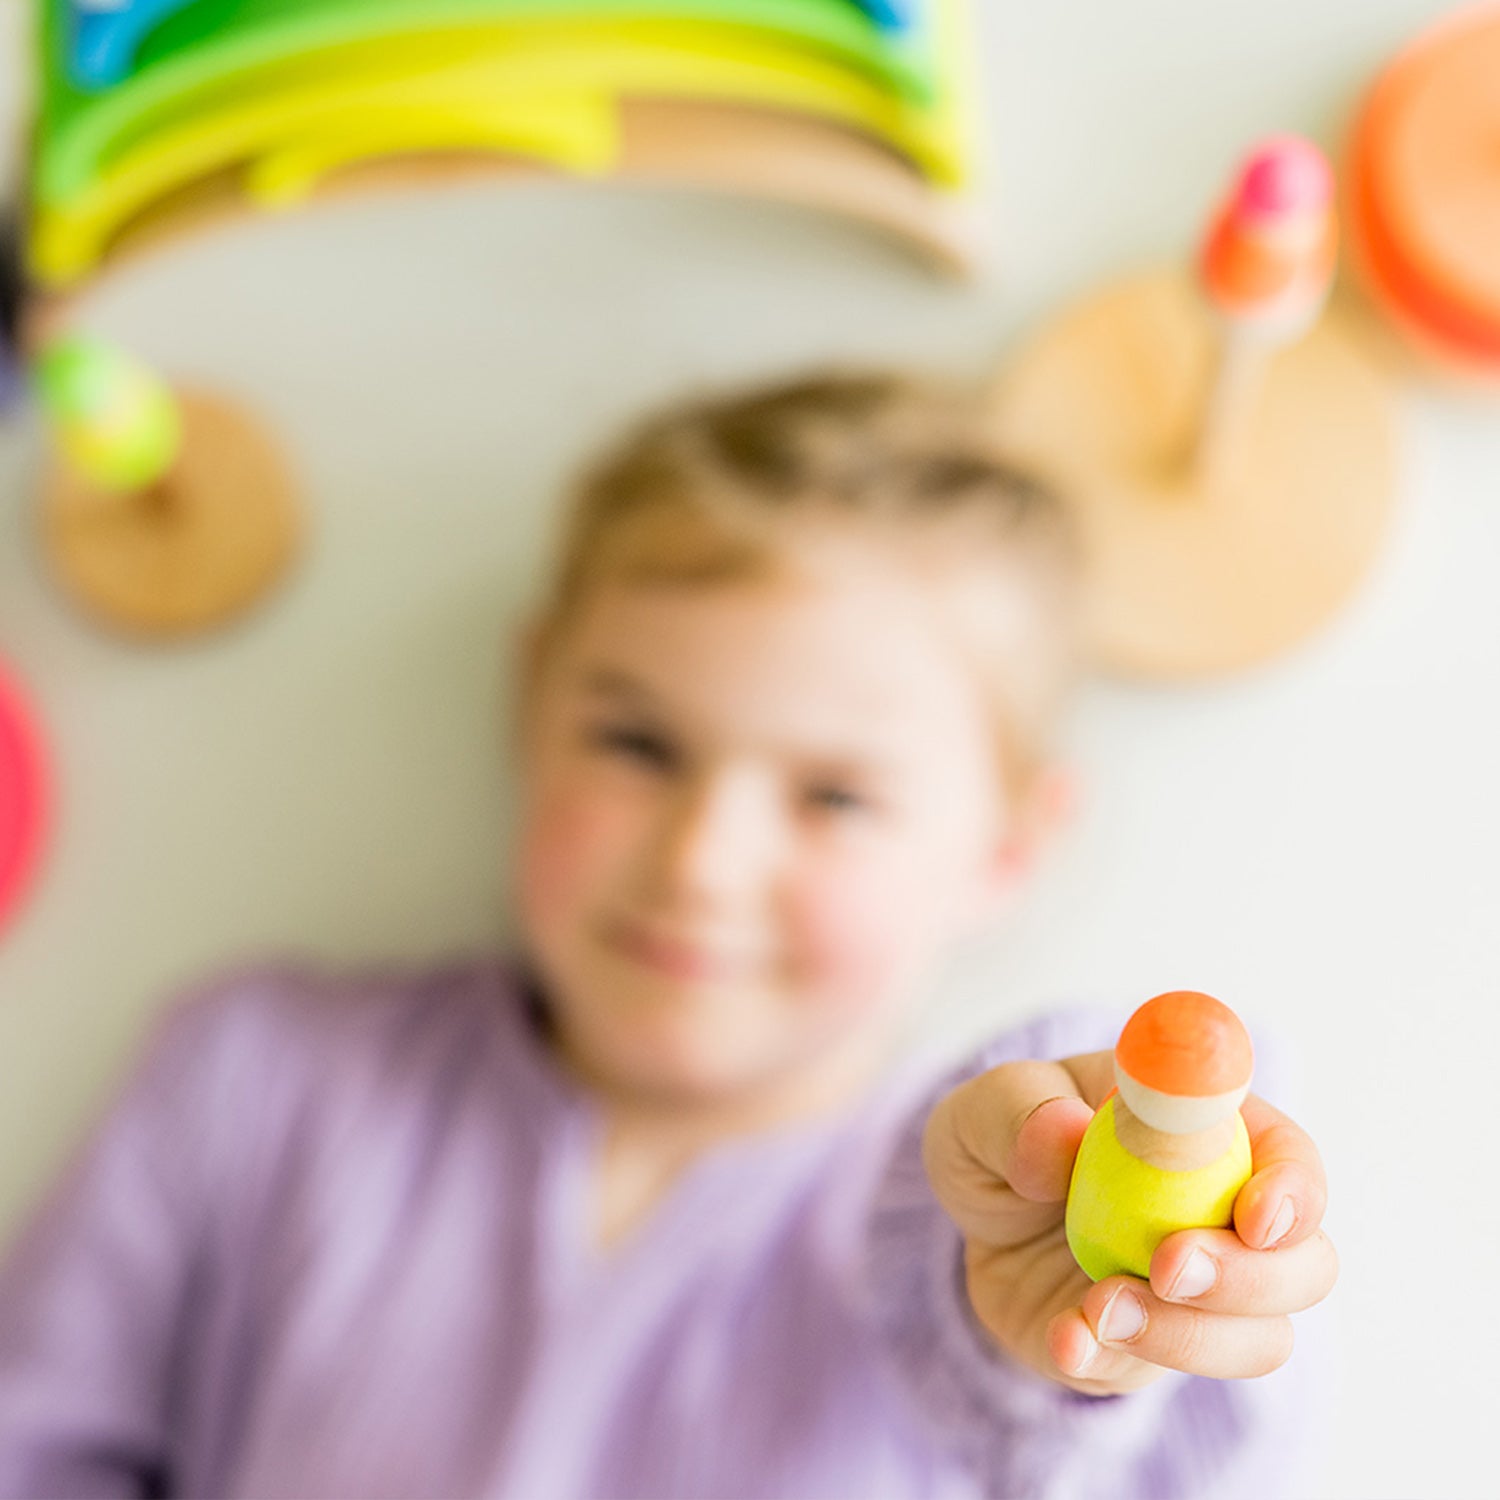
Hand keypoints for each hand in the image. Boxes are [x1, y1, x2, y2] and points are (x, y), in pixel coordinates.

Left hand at [921, 1050, 1337, 1395]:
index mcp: (1205, 1131)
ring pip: (1258, 1338)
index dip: (1294, 1186)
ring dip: (1187, 1334)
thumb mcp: (987, 1105)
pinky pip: (1160, 1374)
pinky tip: (1066, 1336)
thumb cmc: (1006, 1139)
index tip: (1256, 1214)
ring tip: (1097, 1306)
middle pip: (1304, 1264)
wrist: (976, 1222)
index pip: (1288, 1155)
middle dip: (1251, 1277)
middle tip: (1168, 1267)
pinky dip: (1112, 1362)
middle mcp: (1227, 1215)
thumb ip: (1020, 1109)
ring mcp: (1203, 1294)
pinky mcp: (1156, 1349)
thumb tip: (1065, 1133)